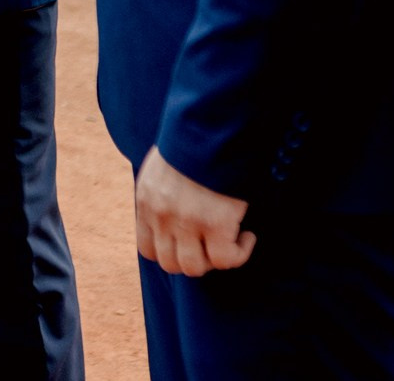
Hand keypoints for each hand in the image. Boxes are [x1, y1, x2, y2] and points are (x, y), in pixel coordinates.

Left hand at [135, 147, 255, 276]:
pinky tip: (246, 236)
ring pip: (195, 267)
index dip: (171, 252)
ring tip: (229, 240)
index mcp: (147, 202)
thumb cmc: (193, 143)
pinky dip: (239, 253)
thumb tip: (175, 211)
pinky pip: (225, 259)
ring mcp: (187, 222)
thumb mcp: (162, 167)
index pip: (148, 249)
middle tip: (212, 244)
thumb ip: (162, 194)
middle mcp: (162, 216)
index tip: (190, 243)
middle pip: (171, 264)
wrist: (211, 126)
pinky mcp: (216, 223)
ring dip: (214, 260)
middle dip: (194, 260)